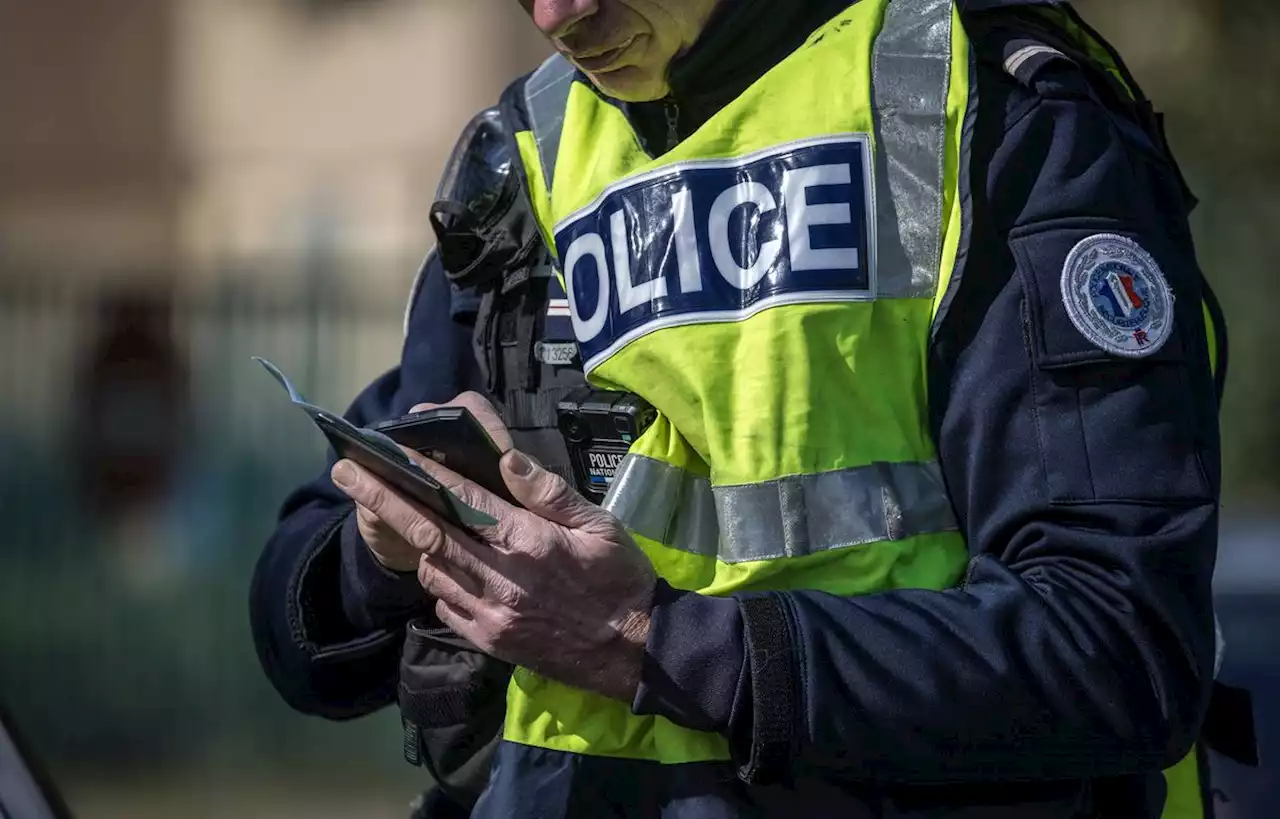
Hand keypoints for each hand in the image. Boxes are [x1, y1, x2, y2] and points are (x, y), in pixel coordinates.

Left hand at [331, 396, 656, 702]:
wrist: (636, 651)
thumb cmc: (621, 578)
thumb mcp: (599, 523)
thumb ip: (548, 491)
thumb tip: (505, 458)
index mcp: (527, 542)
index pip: (459, 500)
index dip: (418, 473)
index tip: (385, 451)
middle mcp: (499, 578)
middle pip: (426, 533)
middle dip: (380, 499)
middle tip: (344, 473)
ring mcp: (489, 614)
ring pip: (431, 570)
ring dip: (411, 540)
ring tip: (397, 513)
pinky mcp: (489, 641)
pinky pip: (445, 606)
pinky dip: (437, 580)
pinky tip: (442, 565)